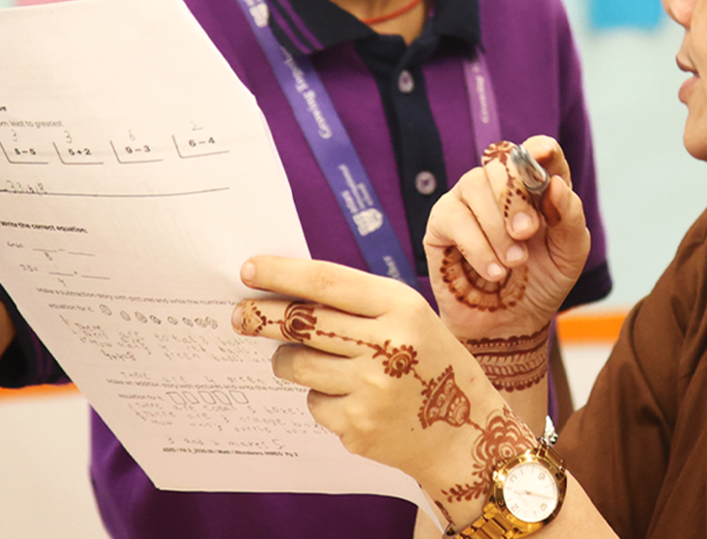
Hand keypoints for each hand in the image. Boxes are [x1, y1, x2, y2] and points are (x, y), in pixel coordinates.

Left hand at [235, 256, 541, 529]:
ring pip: (296, 364)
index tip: (248, 270)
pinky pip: (313, 402)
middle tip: (240, 315)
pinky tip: (351, 399)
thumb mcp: (409, 319)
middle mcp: (388, 346)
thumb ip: (357, 305)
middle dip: (261, 317)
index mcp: (402, 308)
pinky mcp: (357, 426)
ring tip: (307, 361)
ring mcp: (371, 390)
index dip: (282, 273)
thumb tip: (283, 292)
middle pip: (301, 322)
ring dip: (288, 360)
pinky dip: (321, 397)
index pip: (328, 282)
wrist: (466, 436)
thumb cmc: (431, 365)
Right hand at [424, 137, 591, 345]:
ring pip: (476, 186)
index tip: (543, 154)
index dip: (540, 148)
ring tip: (515, 263)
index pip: (537, 152)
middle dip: (517, 198)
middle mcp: (499, 187)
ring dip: (498, 229)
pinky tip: (495, 272)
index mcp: (535, 187)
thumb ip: (570, 218)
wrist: (510, 326)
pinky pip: (455, 219)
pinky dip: (478, 247)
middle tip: (527, 233)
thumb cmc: (541, 285)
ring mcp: (467, 202)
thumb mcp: (569, 255)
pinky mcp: (440, 224)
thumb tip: (555, 185)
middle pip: (502, 164)